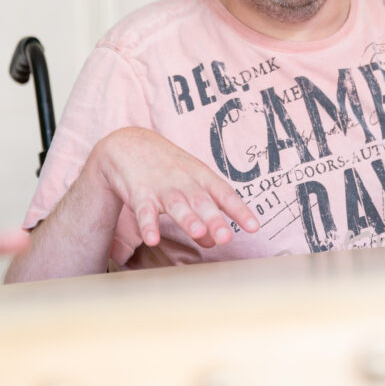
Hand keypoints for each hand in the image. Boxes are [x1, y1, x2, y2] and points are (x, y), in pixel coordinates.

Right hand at [93, 127, 259, 249]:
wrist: (129, 144)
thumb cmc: (168, 168)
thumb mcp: (191, 184)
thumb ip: (205, 212)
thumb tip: (216, 241)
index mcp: (201, 177)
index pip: (224, 194)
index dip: (240, 210)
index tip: (255, 227)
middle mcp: (184, 181)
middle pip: (202, 201)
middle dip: (214, 219)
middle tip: (226, 238)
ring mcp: (162, 187)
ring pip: (176, 205)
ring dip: (187, 219)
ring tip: (198, 233)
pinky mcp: (139, 193)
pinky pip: (144, 211)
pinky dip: (148, 225)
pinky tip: (152, 239)